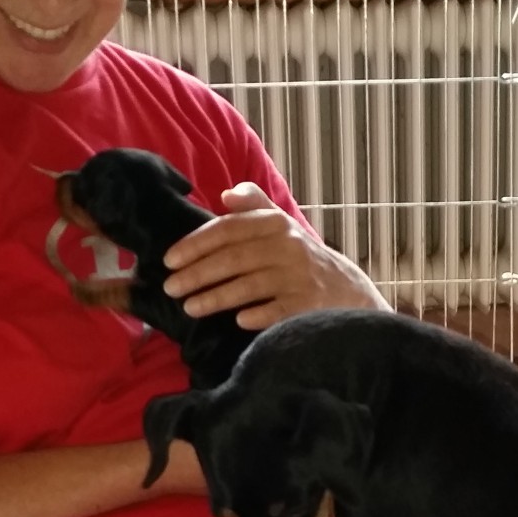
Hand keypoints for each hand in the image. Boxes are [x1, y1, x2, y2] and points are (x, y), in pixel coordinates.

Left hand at [161, 183, 388, 329]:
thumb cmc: (303, 258)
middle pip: (234, 259)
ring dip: (215, 297)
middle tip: (170, 288)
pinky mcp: (309, 305)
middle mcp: (288, 246)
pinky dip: (256, 315)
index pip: (228, 230)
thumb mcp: (283, 225)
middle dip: (198, 274)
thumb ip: (255, 205)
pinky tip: (237, 321)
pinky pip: (276, 310)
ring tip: (189, 308)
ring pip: (249, 286)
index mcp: (276, 224)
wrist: (348, 292)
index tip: (169, 260)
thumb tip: (225, 194)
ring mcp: (300, 277)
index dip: (196, 244)